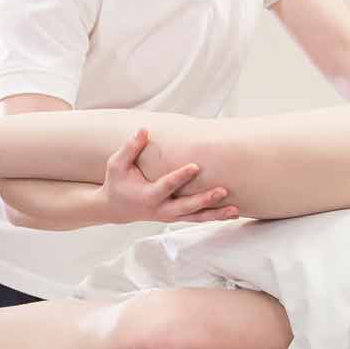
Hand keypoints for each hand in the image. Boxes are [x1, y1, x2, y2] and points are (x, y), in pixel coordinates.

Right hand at [99, 130, 237, 223]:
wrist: (115, 208)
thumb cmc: (117, 182)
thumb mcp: (116, 165)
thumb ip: (130, 148)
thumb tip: (144, 129)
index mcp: (147, 196)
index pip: (166, 186)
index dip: (180, 177)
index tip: (195, 166)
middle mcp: (160, 209)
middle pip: (185, 207)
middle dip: (204, 200)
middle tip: (222, 191)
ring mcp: (169, 216)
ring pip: (195, 217)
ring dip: (215, 214)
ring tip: (235, 211)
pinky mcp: (176, 217)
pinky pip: (197, 218)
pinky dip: (213, 217)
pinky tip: (232, 214)